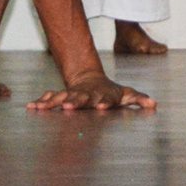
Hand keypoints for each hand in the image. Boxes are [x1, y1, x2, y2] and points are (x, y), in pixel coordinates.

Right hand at [27, 74, 155, 111]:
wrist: (89, 78)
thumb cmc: (109, 91)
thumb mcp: (125, 94)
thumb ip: (138, 99)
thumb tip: (154, 104)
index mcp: (102, 95)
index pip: (104, 99)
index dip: (104, 102)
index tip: (102, 106)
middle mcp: (86, 95)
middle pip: (80, 98)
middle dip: (74, 102)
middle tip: (67, 106)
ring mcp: (72, 94)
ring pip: (62, 97)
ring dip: (53, 102)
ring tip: (43, 107)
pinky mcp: (61, 96)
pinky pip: (50, 99)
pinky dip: (41, 102)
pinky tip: (31, 106)